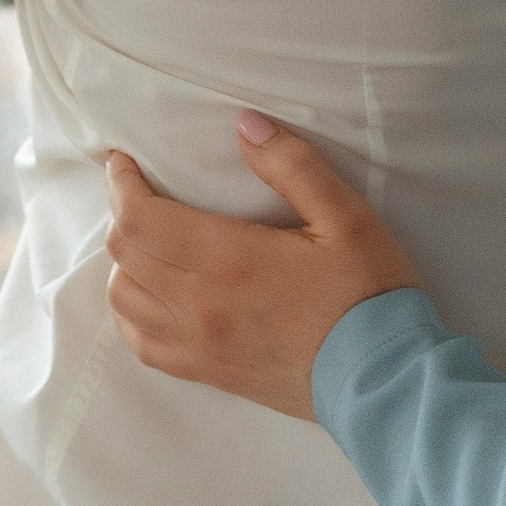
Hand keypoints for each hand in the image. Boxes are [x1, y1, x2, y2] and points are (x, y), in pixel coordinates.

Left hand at [104, 114, 421, 417]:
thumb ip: (292, 166)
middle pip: (124, 252)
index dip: (121, 183)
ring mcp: (197, 344)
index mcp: (227, 259)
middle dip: (123, 211)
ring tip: (150, 238)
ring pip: (124, 297)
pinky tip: (151, 294)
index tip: (124, 161)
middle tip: (140, 188)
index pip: (139, 217)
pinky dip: (132, 311)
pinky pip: (141, 343)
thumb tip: (245, 125)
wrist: (383, 381)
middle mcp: (198, 304)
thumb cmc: (368, 294)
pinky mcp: (206, 372)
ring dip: (126, 261)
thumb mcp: (345, 216)